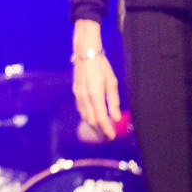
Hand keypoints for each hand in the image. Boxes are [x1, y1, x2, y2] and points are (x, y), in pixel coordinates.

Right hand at [72, 19, 121, 140]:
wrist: (85, 53)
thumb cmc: (101, 66)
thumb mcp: (112, 82)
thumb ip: (113, 101)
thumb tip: (116, 118)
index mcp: (95, 94)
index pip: (101, 118)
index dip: (106, 129)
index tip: (112, 137)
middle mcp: (84, 97)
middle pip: (91, 120)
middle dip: (99, 131)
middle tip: (107, 137)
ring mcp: (78, 95)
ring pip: (85, 116)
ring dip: (92, 126)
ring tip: (101, 131)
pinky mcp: (75, 92)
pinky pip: (81, 109)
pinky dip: (87, 117)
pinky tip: (92, 119)